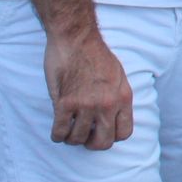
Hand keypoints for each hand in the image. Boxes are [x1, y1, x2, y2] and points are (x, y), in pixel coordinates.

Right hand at [44, 29, 133, 149]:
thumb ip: (118, 97)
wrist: (76, 38)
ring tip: (69, 129)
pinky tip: (58, 127)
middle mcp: (107, 104)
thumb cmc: (96, 54)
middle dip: (92, 144)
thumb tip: (114, 117)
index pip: (124, 133)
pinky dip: (57, 134)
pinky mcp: (65, 103)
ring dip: (72, 138)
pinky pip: (59, 132)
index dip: (112, 137)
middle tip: (84, 136)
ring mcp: (86, 105)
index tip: (102, 132)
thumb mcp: (119, 75)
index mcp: (123, 97)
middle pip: (102, 143)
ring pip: (78, 139)